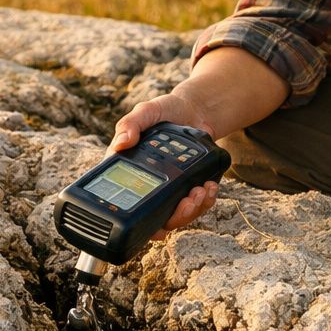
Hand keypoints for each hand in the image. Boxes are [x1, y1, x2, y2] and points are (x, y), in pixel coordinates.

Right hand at [110, 92, 220, 237]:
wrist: (194, 110)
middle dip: (175, 217)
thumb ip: (130, 124)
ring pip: (176, 216)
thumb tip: (121, 143)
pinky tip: (209, 187)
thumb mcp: (145, 112)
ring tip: (201, 191)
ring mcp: (168, 189)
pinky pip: (195, 206)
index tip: (156, 220)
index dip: (137, 220)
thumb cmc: (164, 110)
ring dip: (192, 210)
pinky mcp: (187, 188)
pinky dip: (205, 202)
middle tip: (189, 200)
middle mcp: (147, 184)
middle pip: (154, 218)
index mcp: (130, 170)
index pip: (125, 202)